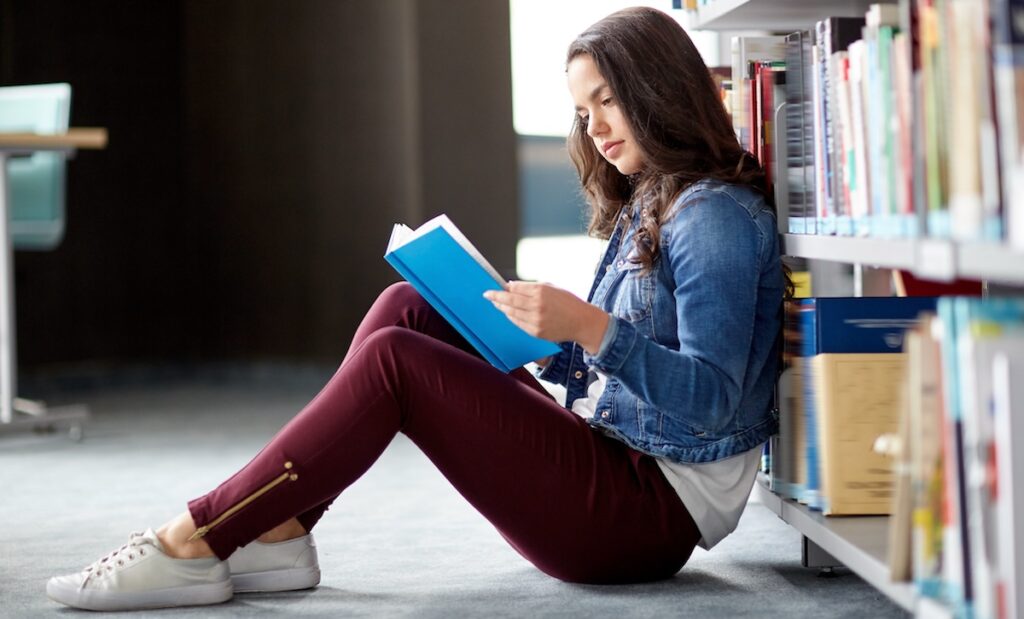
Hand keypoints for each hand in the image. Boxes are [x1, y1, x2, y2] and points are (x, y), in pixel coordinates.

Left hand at [484, 281, 609, 354]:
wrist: (582, 322)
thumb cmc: (568, 302)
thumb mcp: (551, 287)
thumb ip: (531, 287)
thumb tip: (511, 286)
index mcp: (541, 291)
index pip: (516, 288)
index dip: (504, 288)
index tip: (496, 287)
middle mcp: (537, 305)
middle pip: (510, 300)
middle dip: (496, 297)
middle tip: (487, 295)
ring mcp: (536, 320)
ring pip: (512, 313)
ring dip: (502, 308)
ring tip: (496, 304)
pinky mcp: (536, 332)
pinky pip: (518, 324)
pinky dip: (511, 318)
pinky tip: (508, 314)